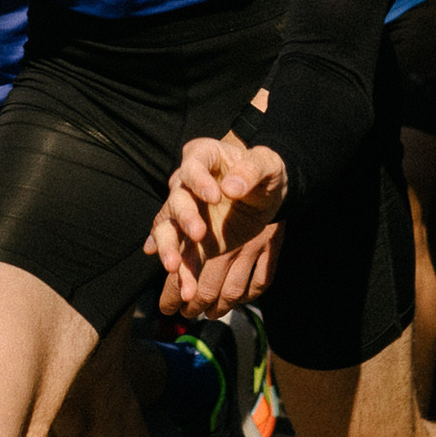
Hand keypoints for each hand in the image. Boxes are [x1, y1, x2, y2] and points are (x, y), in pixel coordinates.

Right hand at [147, 133, 287, 315]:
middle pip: (176, 201)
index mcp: (203, 157)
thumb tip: (231, 189)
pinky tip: (175, 280)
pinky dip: (177, 268)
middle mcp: (186, 184)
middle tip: (199, 234)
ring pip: (167, 229)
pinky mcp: (192, 237)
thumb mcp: (268, 164)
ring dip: (170, 249)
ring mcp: (186, 212)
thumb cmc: (265, 171)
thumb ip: (252, 170)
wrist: (266, 193)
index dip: (199, 181)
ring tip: (176, 271)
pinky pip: (180, 252)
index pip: (192, 167)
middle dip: (184, 219)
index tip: (214, 197)